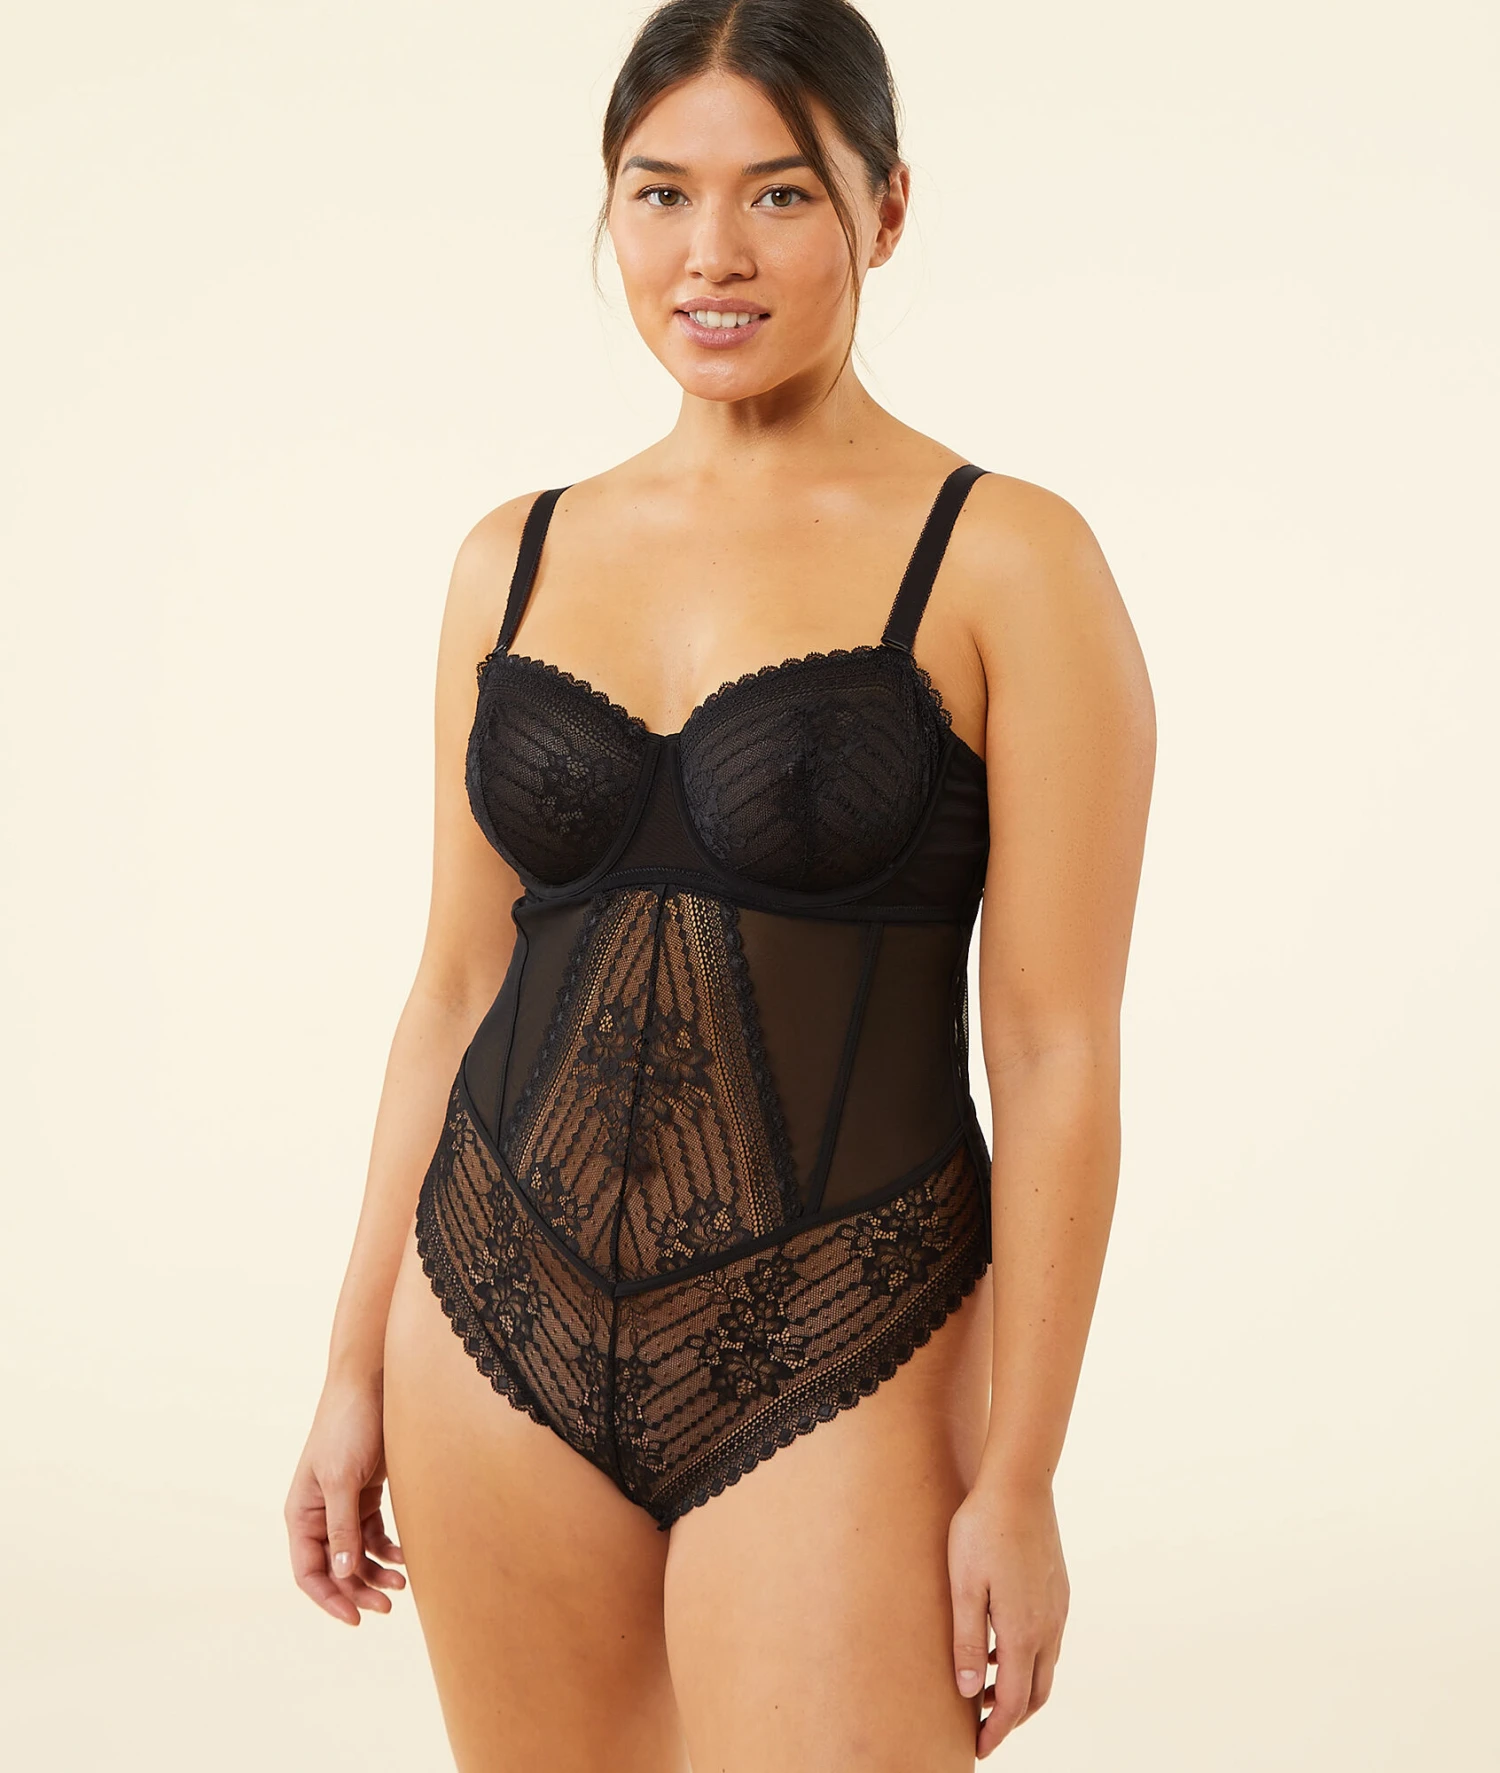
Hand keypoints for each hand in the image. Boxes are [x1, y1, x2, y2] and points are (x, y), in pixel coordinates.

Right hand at [285, 1373, 406, 1625]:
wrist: (372, 1383)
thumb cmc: (348, 1427)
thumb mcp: (341, 1478)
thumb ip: (341, 1526)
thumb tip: (342, 1574)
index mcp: (301, 1513)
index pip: (309, 1571)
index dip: (329, 1599)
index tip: (355, 1618)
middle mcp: (319, 1514)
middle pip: (335, 1569)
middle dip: (358, 1590)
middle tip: (388, 1605)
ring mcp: (344, 1504)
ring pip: (357, 1554)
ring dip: (376, 1572)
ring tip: (403, 1585)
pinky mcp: (368, 1493)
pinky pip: (374, 1534)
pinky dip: (388, 1549)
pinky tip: (406, 1557)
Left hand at [947, 1479, 1069, 1757]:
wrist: (1020, 1483)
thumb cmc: (982, 1530)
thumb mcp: (964, 1586)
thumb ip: (968, 1641)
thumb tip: (970, 1692)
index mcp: (1023, 1632)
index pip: (1015, 1703)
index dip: (997, 1731)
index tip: (978, 1748)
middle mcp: (1048, 1627)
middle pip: (1037, 1694)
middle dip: (1011, 1717)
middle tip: (982, 1727)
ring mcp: (1057, 1608)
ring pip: (1045, 1668)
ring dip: (1021, 1688)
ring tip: (986, 1689)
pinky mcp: (1058, 1590)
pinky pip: (1048, 1641)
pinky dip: (1029, 1660)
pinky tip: (1002, 1644)